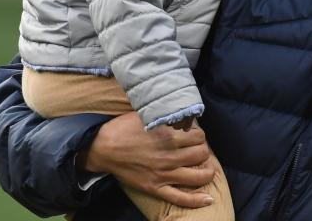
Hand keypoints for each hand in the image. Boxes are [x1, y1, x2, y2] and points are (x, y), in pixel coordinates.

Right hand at [78, 111, 215, 207]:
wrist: (103, 148)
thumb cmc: (124, 128)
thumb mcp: (148, 114)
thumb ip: (167, 114)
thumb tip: (183, 112)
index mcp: (168, 136)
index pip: (199, 136)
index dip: (199, 133)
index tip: (193, 133)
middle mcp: (169, 156)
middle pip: (202, 154)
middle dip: (203, 149)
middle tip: (196, 148)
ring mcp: (163, 174)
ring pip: (198, 175)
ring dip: (207, 171)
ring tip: (206, 167)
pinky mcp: (155, 188)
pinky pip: (180, 198)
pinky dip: (196, 200)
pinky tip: (208, 199)